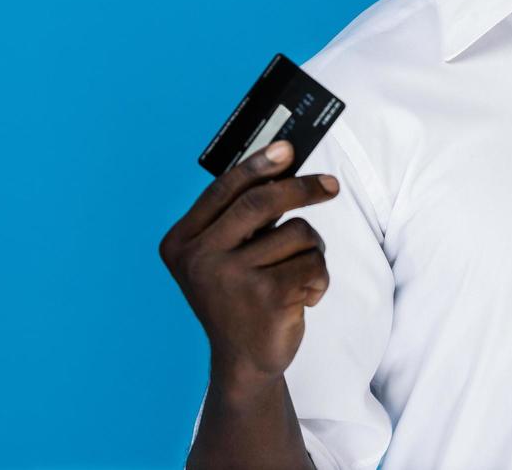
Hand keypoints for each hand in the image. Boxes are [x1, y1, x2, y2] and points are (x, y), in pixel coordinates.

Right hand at [160, 140, 340, 390]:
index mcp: (181, 242)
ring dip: (313, 249)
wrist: (244, 363)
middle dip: (301, 188)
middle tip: (330, 185)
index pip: (223, 190)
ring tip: (300, 274)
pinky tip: (304, 296)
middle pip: (260, 202)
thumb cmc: (240, 298)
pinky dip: (319, 276)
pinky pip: (312, 262)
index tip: (287, 148)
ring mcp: (230, 279)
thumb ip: (243, 216)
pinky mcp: (265, 297)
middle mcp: (198, 259)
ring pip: (297, 233)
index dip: (257, 164)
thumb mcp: (226, 255)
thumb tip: (282, 163)